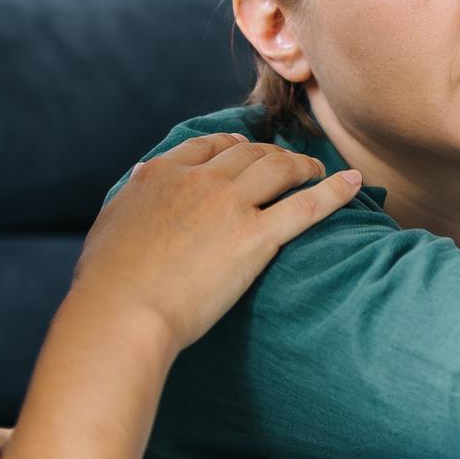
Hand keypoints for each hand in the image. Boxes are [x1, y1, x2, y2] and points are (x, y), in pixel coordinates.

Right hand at [74, 132, 360, 348]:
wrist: (120, 312)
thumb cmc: (106, 282)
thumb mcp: (111, 223)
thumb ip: (131, 195)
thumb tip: (142, 173)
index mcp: (162, 175)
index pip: (208, 146)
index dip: (235, 146)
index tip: (248, 151)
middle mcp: (199, 181)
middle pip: (250, 154)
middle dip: (274, 154)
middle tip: (290, 164)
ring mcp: (229, 206)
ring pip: (279, 169)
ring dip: (304, 166)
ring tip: (319, 172)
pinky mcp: (255, 238)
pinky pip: (306, 206)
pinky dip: (334, 191)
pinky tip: (354, 183)